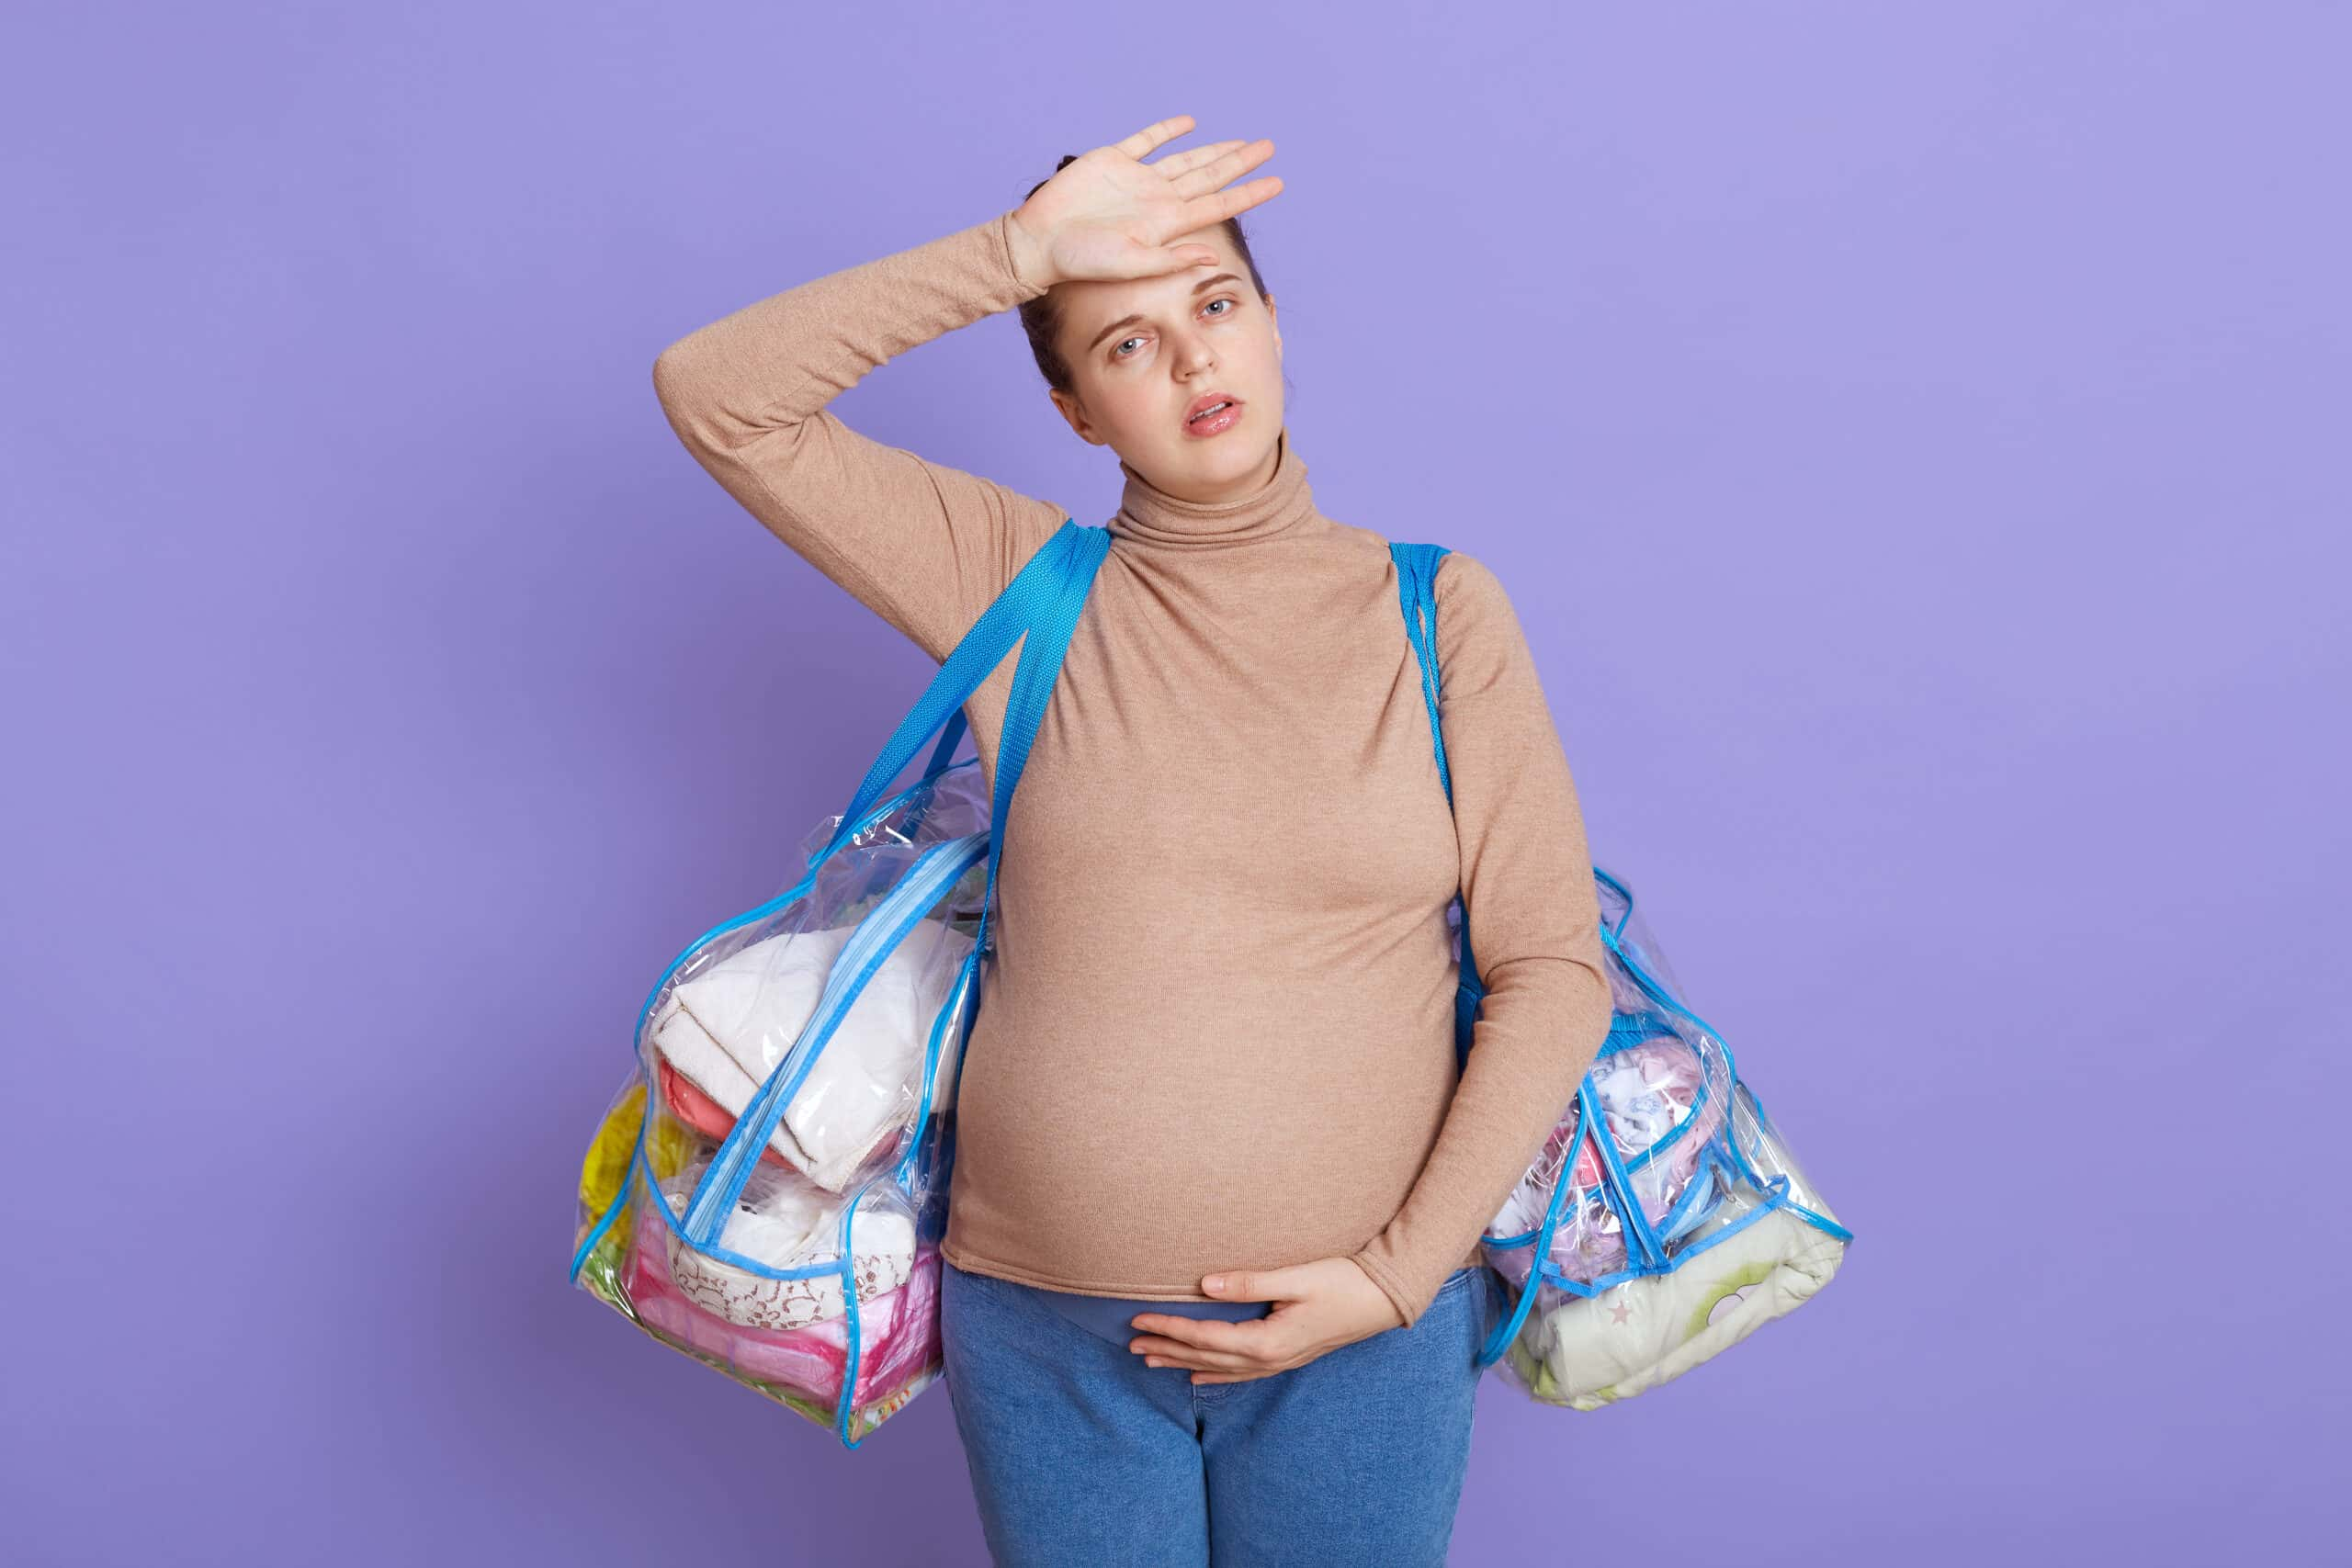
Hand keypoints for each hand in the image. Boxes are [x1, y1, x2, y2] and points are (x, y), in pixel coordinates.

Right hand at [1006, 113, 1283, 293]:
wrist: (1040, 242)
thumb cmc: (1081, 262)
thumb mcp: (1130, 264)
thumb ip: (1171, 258)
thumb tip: (1212, 255)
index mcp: (1166, 223)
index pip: (1218, 204)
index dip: (1249, 193)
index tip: (1279, 183)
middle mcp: (1157, 199)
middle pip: (1210, 176)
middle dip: (1240, 163)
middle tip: (1270, 148)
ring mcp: (1137, 179)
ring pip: (1186, 159)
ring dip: (1214, 149)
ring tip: (1242, 142)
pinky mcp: (1112, 160)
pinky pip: (1146, 141)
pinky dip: (1167, 131)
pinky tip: (1189, 124)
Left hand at [1126, 1256, 1404, 1385]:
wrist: (1385, 1299)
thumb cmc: (1345, 1281)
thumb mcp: (1296, 1277)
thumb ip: (1250, 1282)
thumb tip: (1205, 1286)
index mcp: (1269, 1341)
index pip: (1206, 1337)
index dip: (1170, 1327)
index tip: (1139, 1318)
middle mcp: (1271, 1359)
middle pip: (1206, 1357)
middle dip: (1167, 1347)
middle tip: (1131, 1341)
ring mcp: (1281, 1362)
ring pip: (1220, 1367)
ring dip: (1183, 1361)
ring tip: (1151, 1359)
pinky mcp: (1288, 1356)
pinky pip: (1241, 1372)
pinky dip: (1214, 1373)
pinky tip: (1197, 1375)